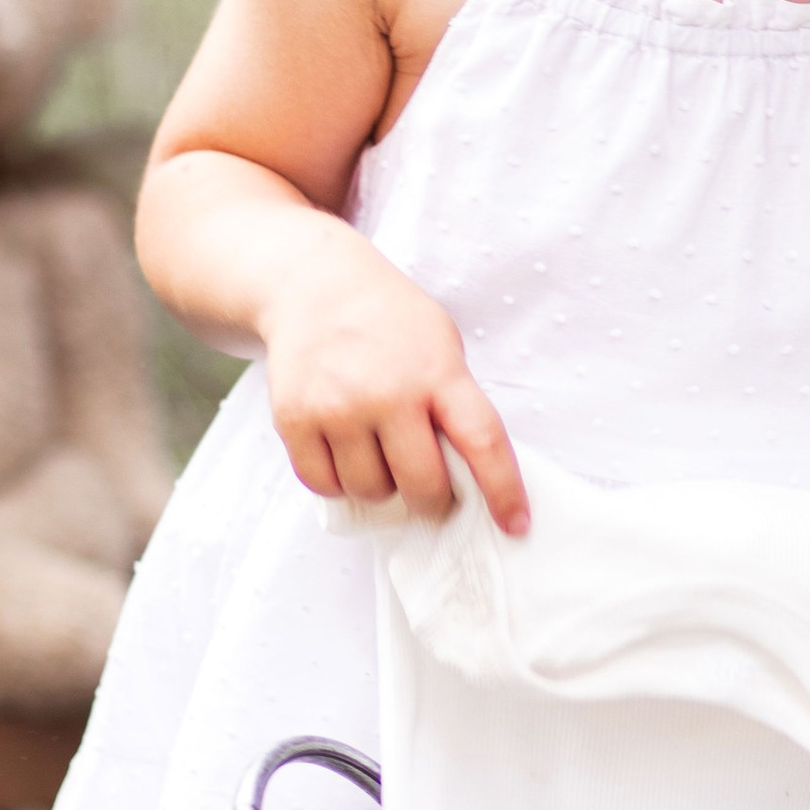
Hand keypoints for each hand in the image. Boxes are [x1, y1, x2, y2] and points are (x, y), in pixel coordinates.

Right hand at [261, 235, 528, 531]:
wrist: (314, 284)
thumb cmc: (388, 322)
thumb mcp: (440, 345)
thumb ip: (454, 402)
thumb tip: (467, 475)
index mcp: (437, 373)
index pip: (482, 442)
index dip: (503, 490)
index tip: (515, 525)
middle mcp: (388, 392)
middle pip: (421, 484)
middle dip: (432, 500)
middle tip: (429, 490)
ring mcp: (338, 407)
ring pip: (369, 491)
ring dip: (380, 488)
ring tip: (379, 454)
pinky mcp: (294, 418)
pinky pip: (322, 483)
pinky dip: (338, 482)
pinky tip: (345, 455)